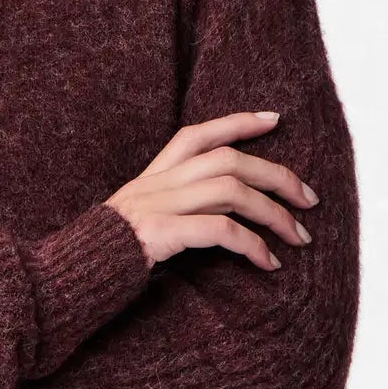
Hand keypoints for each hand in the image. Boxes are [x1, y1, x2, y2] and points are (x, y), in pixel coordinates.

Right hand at [103, 111, 318, 272]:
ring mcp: (162, 204)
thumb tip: (222, 204)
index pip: (201, 134)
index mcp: (156, 173)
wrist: (77, 269)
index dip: (240, 122)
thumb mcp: (141, 212)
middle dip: (278, 177)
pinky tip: (268, 263)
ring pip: (232, 191)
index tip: (276, 119)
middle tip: (309, 199)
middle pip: (231, 161)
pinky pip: (221, 230)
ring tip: (299, 237)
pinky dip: (252, 245)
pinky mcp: (164, 231)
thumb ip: (175, 201)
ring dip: (274, 214)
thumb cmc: (112, 248)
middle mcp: (161, 181)